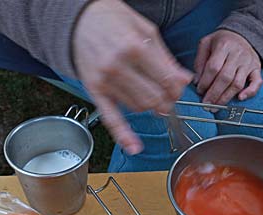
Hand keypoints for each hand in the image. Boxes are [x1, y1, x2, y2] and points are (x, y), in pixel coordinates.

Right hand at [72, 0, 192, 154]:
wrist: (77, 19)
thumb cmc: (112, 19)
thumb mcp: (145, 30)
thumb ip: (166, 57)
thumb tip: (184, 79)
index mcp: (135, 47)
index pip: (166, 82)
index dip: (177, 90)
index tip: (178, 89)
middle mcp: (119, 66)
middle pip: (154, 99)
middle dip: (166, 102)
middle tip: (168, 97)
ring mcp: (105, 81)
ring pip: (139, 108)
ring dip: (149, 107)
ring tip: (151, 97)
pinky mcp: (94, 91)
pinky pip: (110, 118)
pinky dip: (123, 136)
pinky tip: (134, 147)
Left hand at [194, 30, 262, 105]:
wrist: (243, 35)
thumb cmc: (222, 42)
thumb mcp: (206, 44)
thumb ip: (200, 61)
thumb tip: (197, 81)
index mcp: (223, 46)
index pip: (213, 67)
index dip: (205, 82)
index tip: (199, 91)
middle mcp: (238, 54)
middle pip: (225, 78)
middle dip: (214, 94)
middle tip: (206, 104)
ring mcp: (248, 63)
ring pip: (237, 84)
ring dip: (225, 97)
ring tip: (216, 106)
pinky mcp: (256, 69)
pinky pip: (256, 83)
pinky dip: (249, 92)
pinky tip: (240, 98)